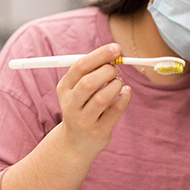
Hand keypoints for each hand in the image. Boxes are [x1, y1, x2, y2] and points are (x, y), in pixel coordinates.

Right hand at [56, 43, 131, 157]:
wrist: (76, 141)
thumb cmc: (82, 106)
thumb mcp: (78, 88)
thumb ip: (92, 71)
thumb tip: (114, 52)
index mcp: (64, 88)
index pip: (80, 66)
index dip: (100, 54)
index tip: (116, 48)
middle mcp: (70, 104)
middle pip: (89, 82)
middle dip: (108, 71)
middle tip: (116, 70)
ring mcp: (84, 120)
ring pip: (102, 98)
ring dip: (116, 85)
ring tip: (119, 83)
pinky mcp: (99, 131)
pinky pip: (116, 110)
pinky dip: (125, 97)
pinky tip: (125, 92)